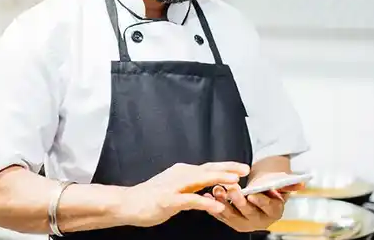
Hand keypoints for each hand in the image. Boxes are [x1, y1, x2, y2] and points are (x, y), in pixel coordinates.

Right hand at [116, 162, 249, 227]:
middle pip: (208, 169)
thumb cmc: (151, 197)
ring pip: (201, 180)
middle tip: (245, 169)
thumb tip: (208, 186)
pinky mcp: (168, 199)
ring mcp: (174, 186)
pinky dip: (205, 201)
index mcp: (183, 172)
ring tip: (235, 182)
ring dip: (219, 179)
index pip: (209, 167)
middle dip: (228, 169)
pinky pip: (190, 200)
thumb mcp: (175, 188)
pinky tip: (217, 206)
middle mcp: (180, 175)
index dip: (226, 166)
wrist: (128, 203)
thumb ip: (191, 186)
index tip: (242, 167)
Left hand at [205, 172, 305, 232]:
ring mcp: (244, 222)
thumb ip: (289, 183)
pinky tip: (207, 196)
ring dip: (223, 203)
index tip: (253, 194)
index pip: (268, 208)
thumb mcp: (280, 183)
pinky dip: (213, 206)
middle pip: (249, 213)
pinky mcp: (231, 220)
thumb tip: (301, 183)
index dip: (261, 201)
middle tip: (232, 189)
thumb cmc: (271, 186)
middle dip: (239, 201)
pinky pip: (221, 215)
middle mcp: (260, 221)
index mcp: (274, 212)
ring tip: (217, 190)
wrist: (260, 192)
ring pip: (232, 216)